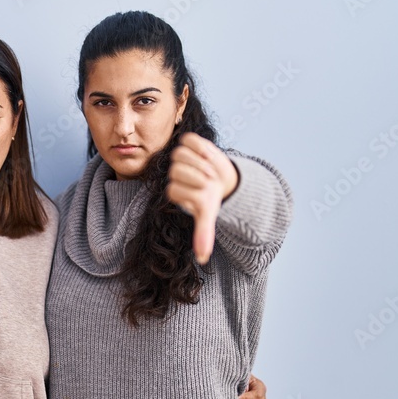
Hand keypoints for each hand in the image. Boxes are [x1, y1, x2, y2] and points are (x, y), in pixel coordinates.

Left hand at [166, 132, 238, 264]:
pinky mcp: (188, 141)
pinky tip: (207, 154)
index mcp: (173, 190)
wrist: (224, 178)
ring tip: (209, 168)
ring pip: (180, 154)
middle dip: (198, 176)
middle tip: (208, 179)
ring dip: (201, 161)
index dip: (193, 190)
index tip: (205, 192)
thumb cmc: (212, 198)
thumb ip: (203, 235)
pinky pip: (189, 139)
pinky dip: (201, 146)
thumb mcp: (208, 215)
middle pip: (175, 170)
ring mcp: (179, 157)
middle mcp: (173, 173)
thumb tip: (202, 259)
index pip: (173, 188)